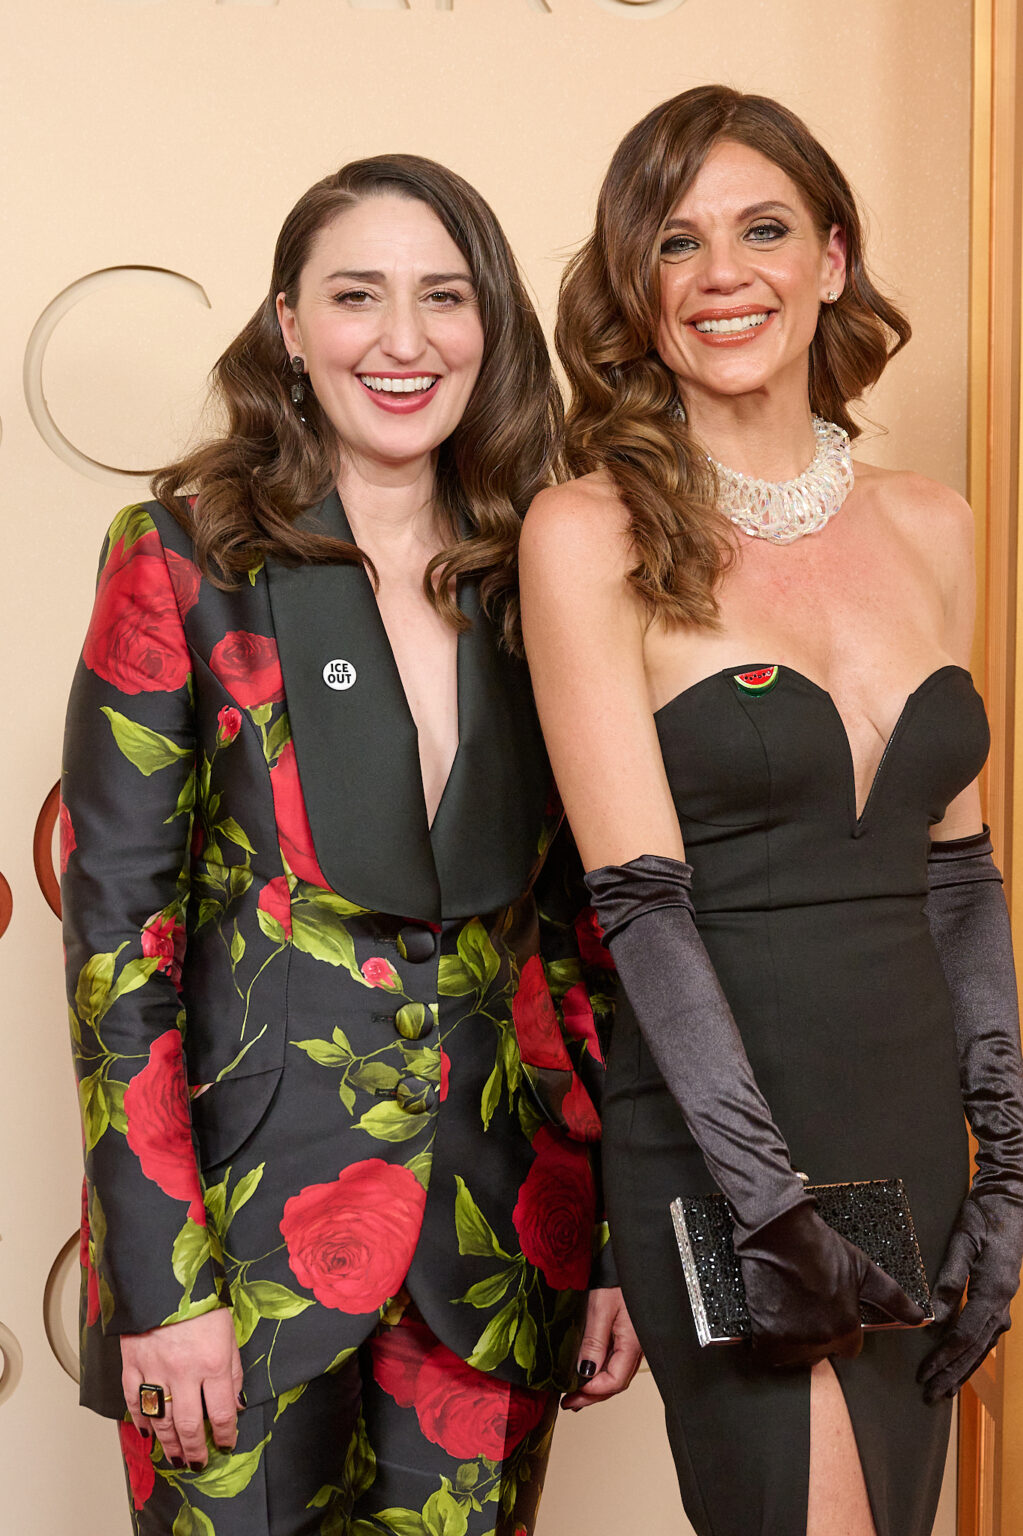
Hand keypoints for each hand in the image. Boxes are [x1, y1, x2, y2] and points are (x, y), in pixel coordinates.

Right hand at [121, 1307, 242, 1467]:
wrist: (164, 1275)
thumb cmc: (201, 1300)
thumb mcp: (229, 1331)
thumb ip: (233, 1369)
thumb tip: (237, 1403)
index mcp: (213, 1361)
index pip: (221, 1412)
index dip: (226, 1433)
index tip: (226, 1443)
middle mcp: (184, 1371)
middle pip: (190, 1424)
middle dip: (196, 1448)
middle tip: (198, 1461)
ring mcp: (155, 1369)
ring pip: (161, 1420)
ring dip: (169, 1443)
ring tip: (176, 1455)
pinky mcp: (132, 1364)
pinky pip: (134, 1401)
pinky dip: (140, 1420)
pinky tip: (147, 1433)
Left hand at [561, 1287, 642, 1409]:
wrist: (637, 1255)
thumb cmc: (620, 1276)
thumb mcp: (602, 1307)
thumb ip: (594, 1341)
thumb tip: (583, 1373)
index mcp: (633, 1343)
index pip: (614, 1381)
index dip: (592, 1392)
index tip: (570, 1395)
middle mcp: (638, 1346)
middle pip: (616, 1381)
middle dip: (592, 1395)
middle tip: (569, 1402)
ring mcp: (637, 1339)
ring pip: (618, 1372)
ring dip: (597, 1385)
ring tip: (576, 1393)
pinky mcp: (632, 1331)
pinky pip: (618, 1358)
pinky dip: (603, 1368)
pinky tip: (590, 1369)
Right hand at [738, 1204, 926, 1368]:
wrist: (778, 1229)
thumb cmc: (821, 1246)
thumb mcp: (863, 1269)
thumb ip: (892, 1298)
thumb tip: (920, 1317)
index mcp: (847, 1328)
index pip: (848, 1350)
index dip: (839, 1330)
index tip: (827, 1312)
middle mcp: (820, 1339)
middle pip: (818, 1354)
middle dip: (813, 1335)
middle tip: (804, 1305)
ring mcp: (790, 1338)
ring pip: (791, 1355)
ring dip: (787, 1340)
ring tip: (785, 1308)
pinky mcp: (764, 1332)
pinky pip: (764, 1352)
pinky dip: (763, 1340)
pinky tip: (765, 1316)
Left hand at [918, 1193, 1022, 1401]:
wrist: (1011, 1204)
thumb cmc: (984, 1218)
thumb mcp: (963, 1242)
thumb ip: (950, 1280)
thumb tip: (933, 1317)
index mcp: (992, 1293)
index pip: (963, 1336)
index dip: (943, 1358)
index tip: (924, 1374)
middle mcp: (1002, 1305)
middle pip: (975, 1350)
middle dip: (952, 1375)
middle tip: (930, 1396)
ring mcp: (1004, 1304)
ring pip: (983, 1348)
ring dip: (963, 1371)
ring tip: (945, 1391)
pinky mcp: (1000, 1300)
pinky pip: (987, 1336)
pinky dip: (973, 1355)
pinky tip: (963, 1365)